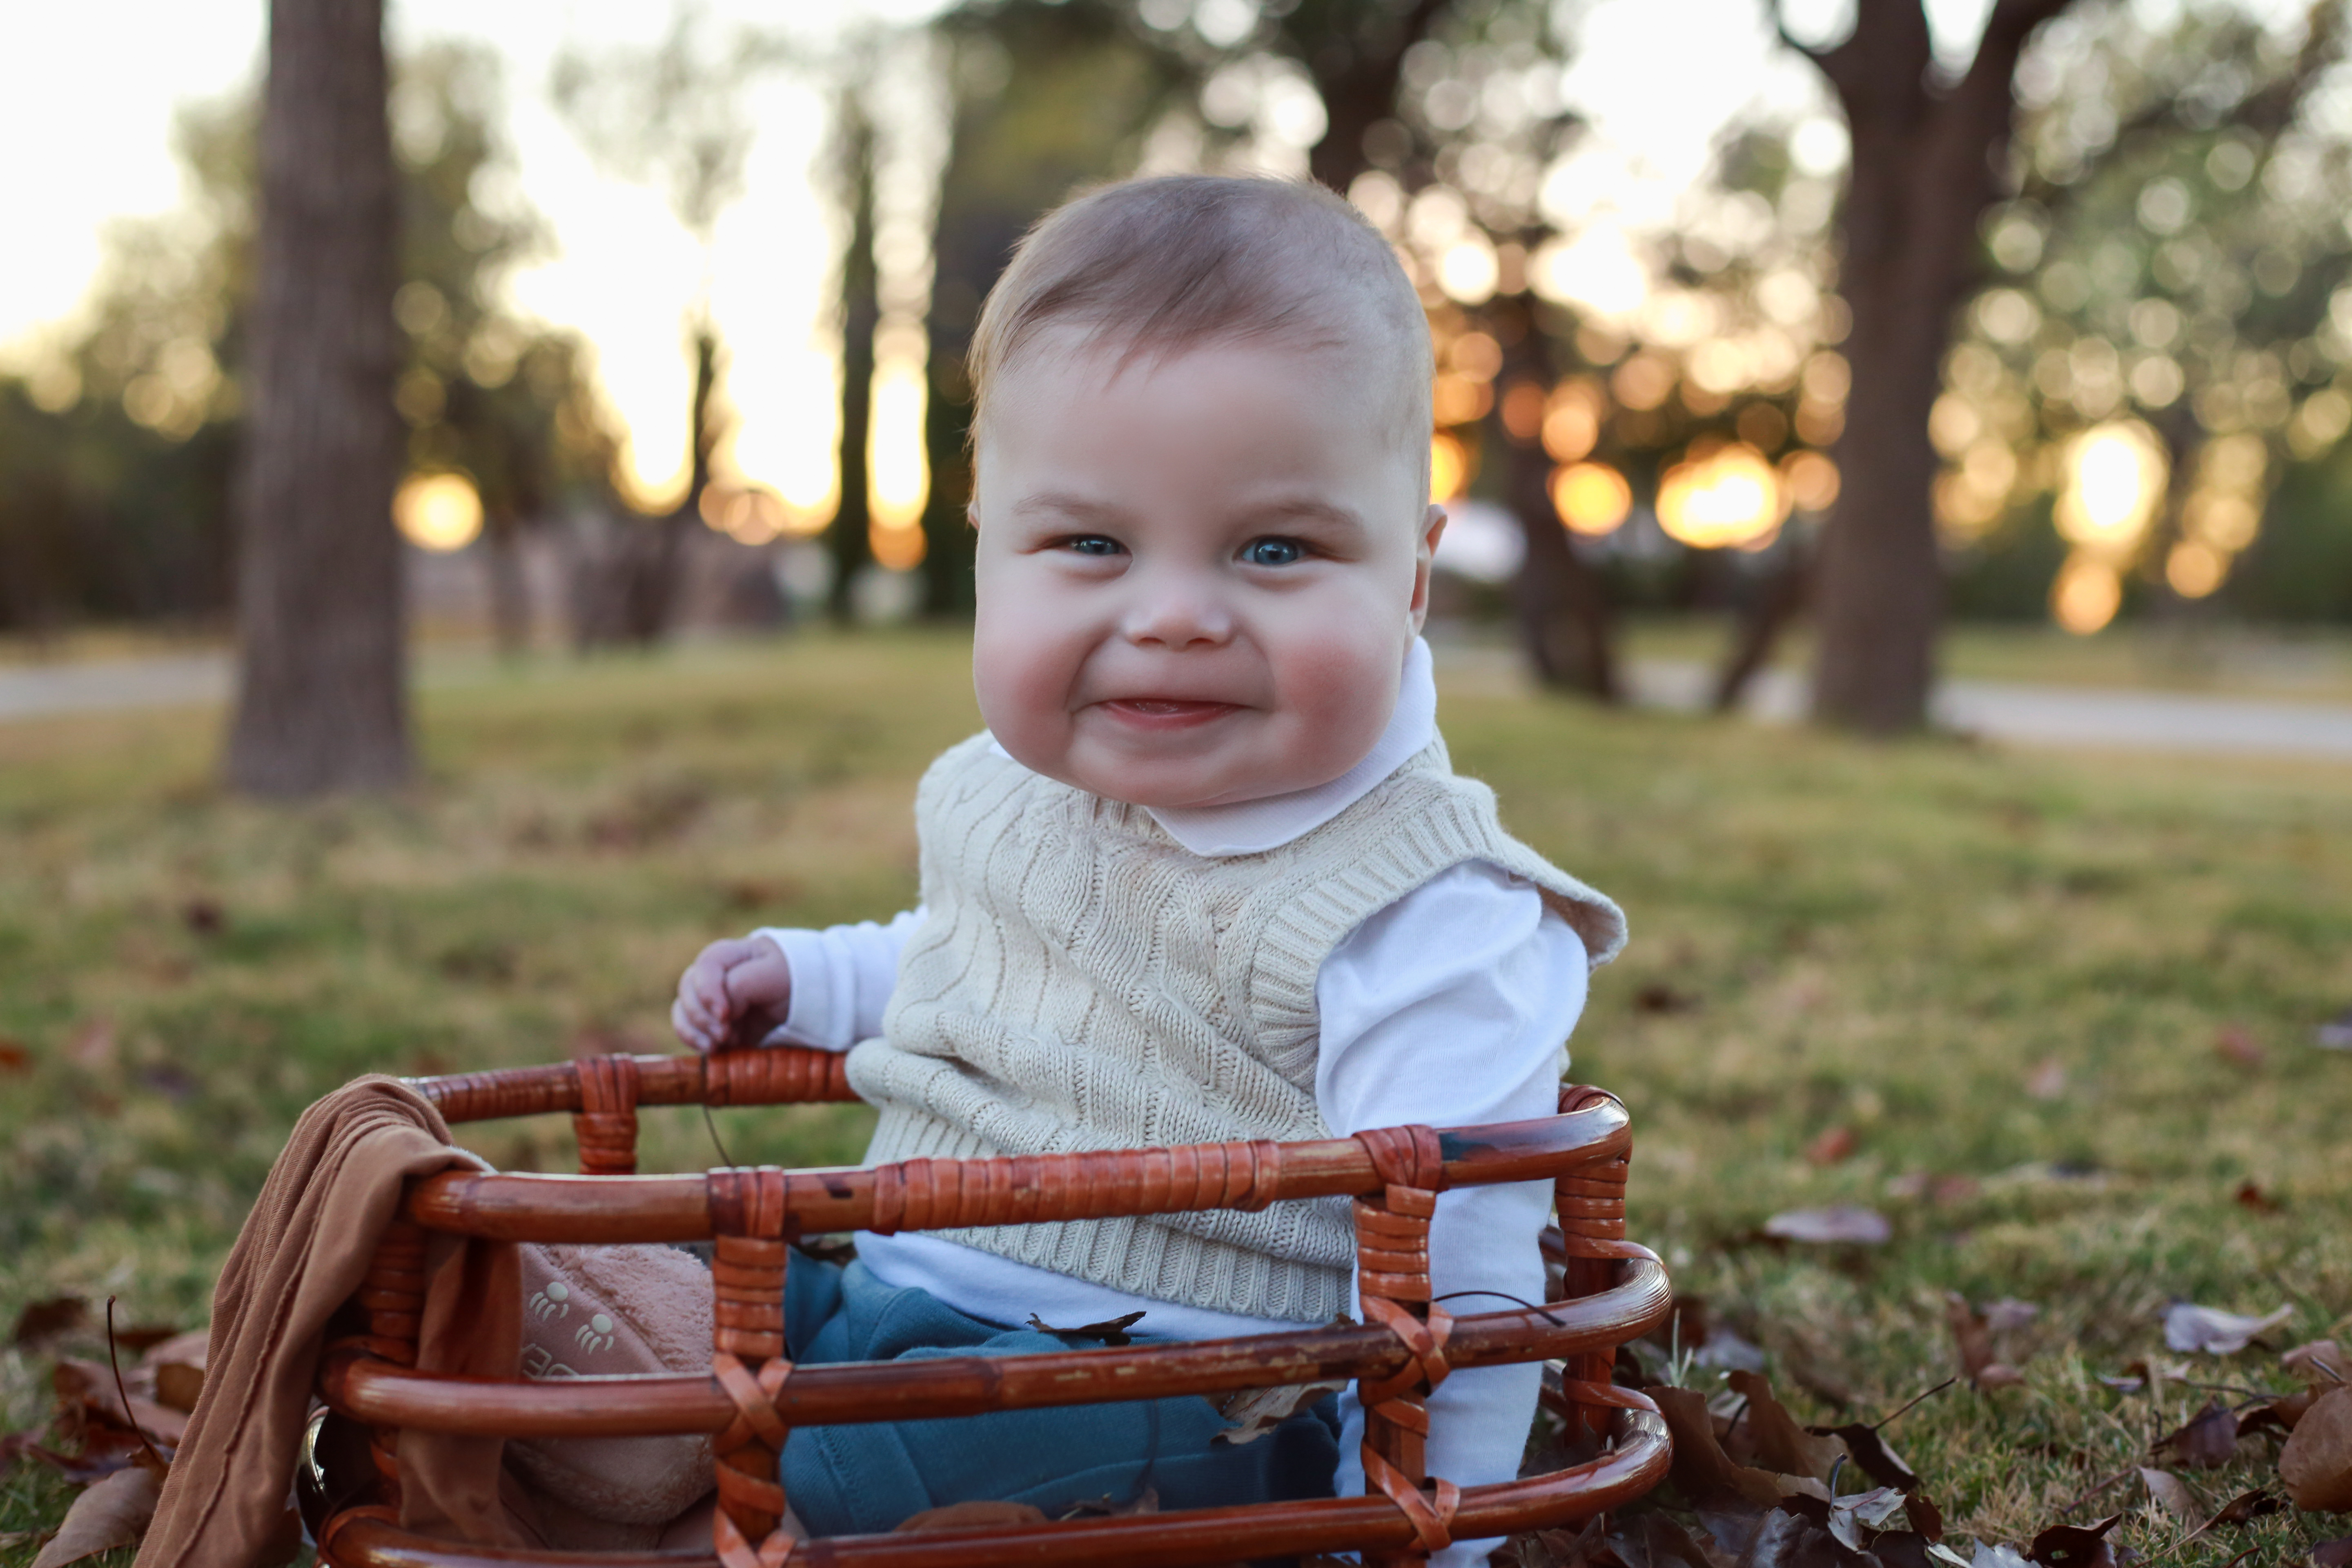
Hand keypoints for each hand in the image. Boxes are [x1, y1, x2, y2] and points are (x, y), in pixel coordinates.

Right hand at [671, 936, 792, 1052]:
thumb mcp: (774, 974)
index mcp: (730, 954)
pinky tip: (713, 1050)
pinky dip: (694, 1040)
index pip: (705, 966)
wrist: (811, 1003)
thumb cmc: (795, 980)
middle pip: (687, 988)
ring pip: (682, 1008)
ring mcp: (711, 999)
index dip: (708, 991)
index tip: (726, 1015)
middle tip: (725, 1034)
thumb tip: (719, 1011)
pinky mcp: (713, 1022)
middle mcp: (715, 975)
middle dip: (702, 1015)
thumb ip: (742, 985)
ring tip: (721, 1044)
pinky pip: (687, 1028)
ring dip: (695, 1029)